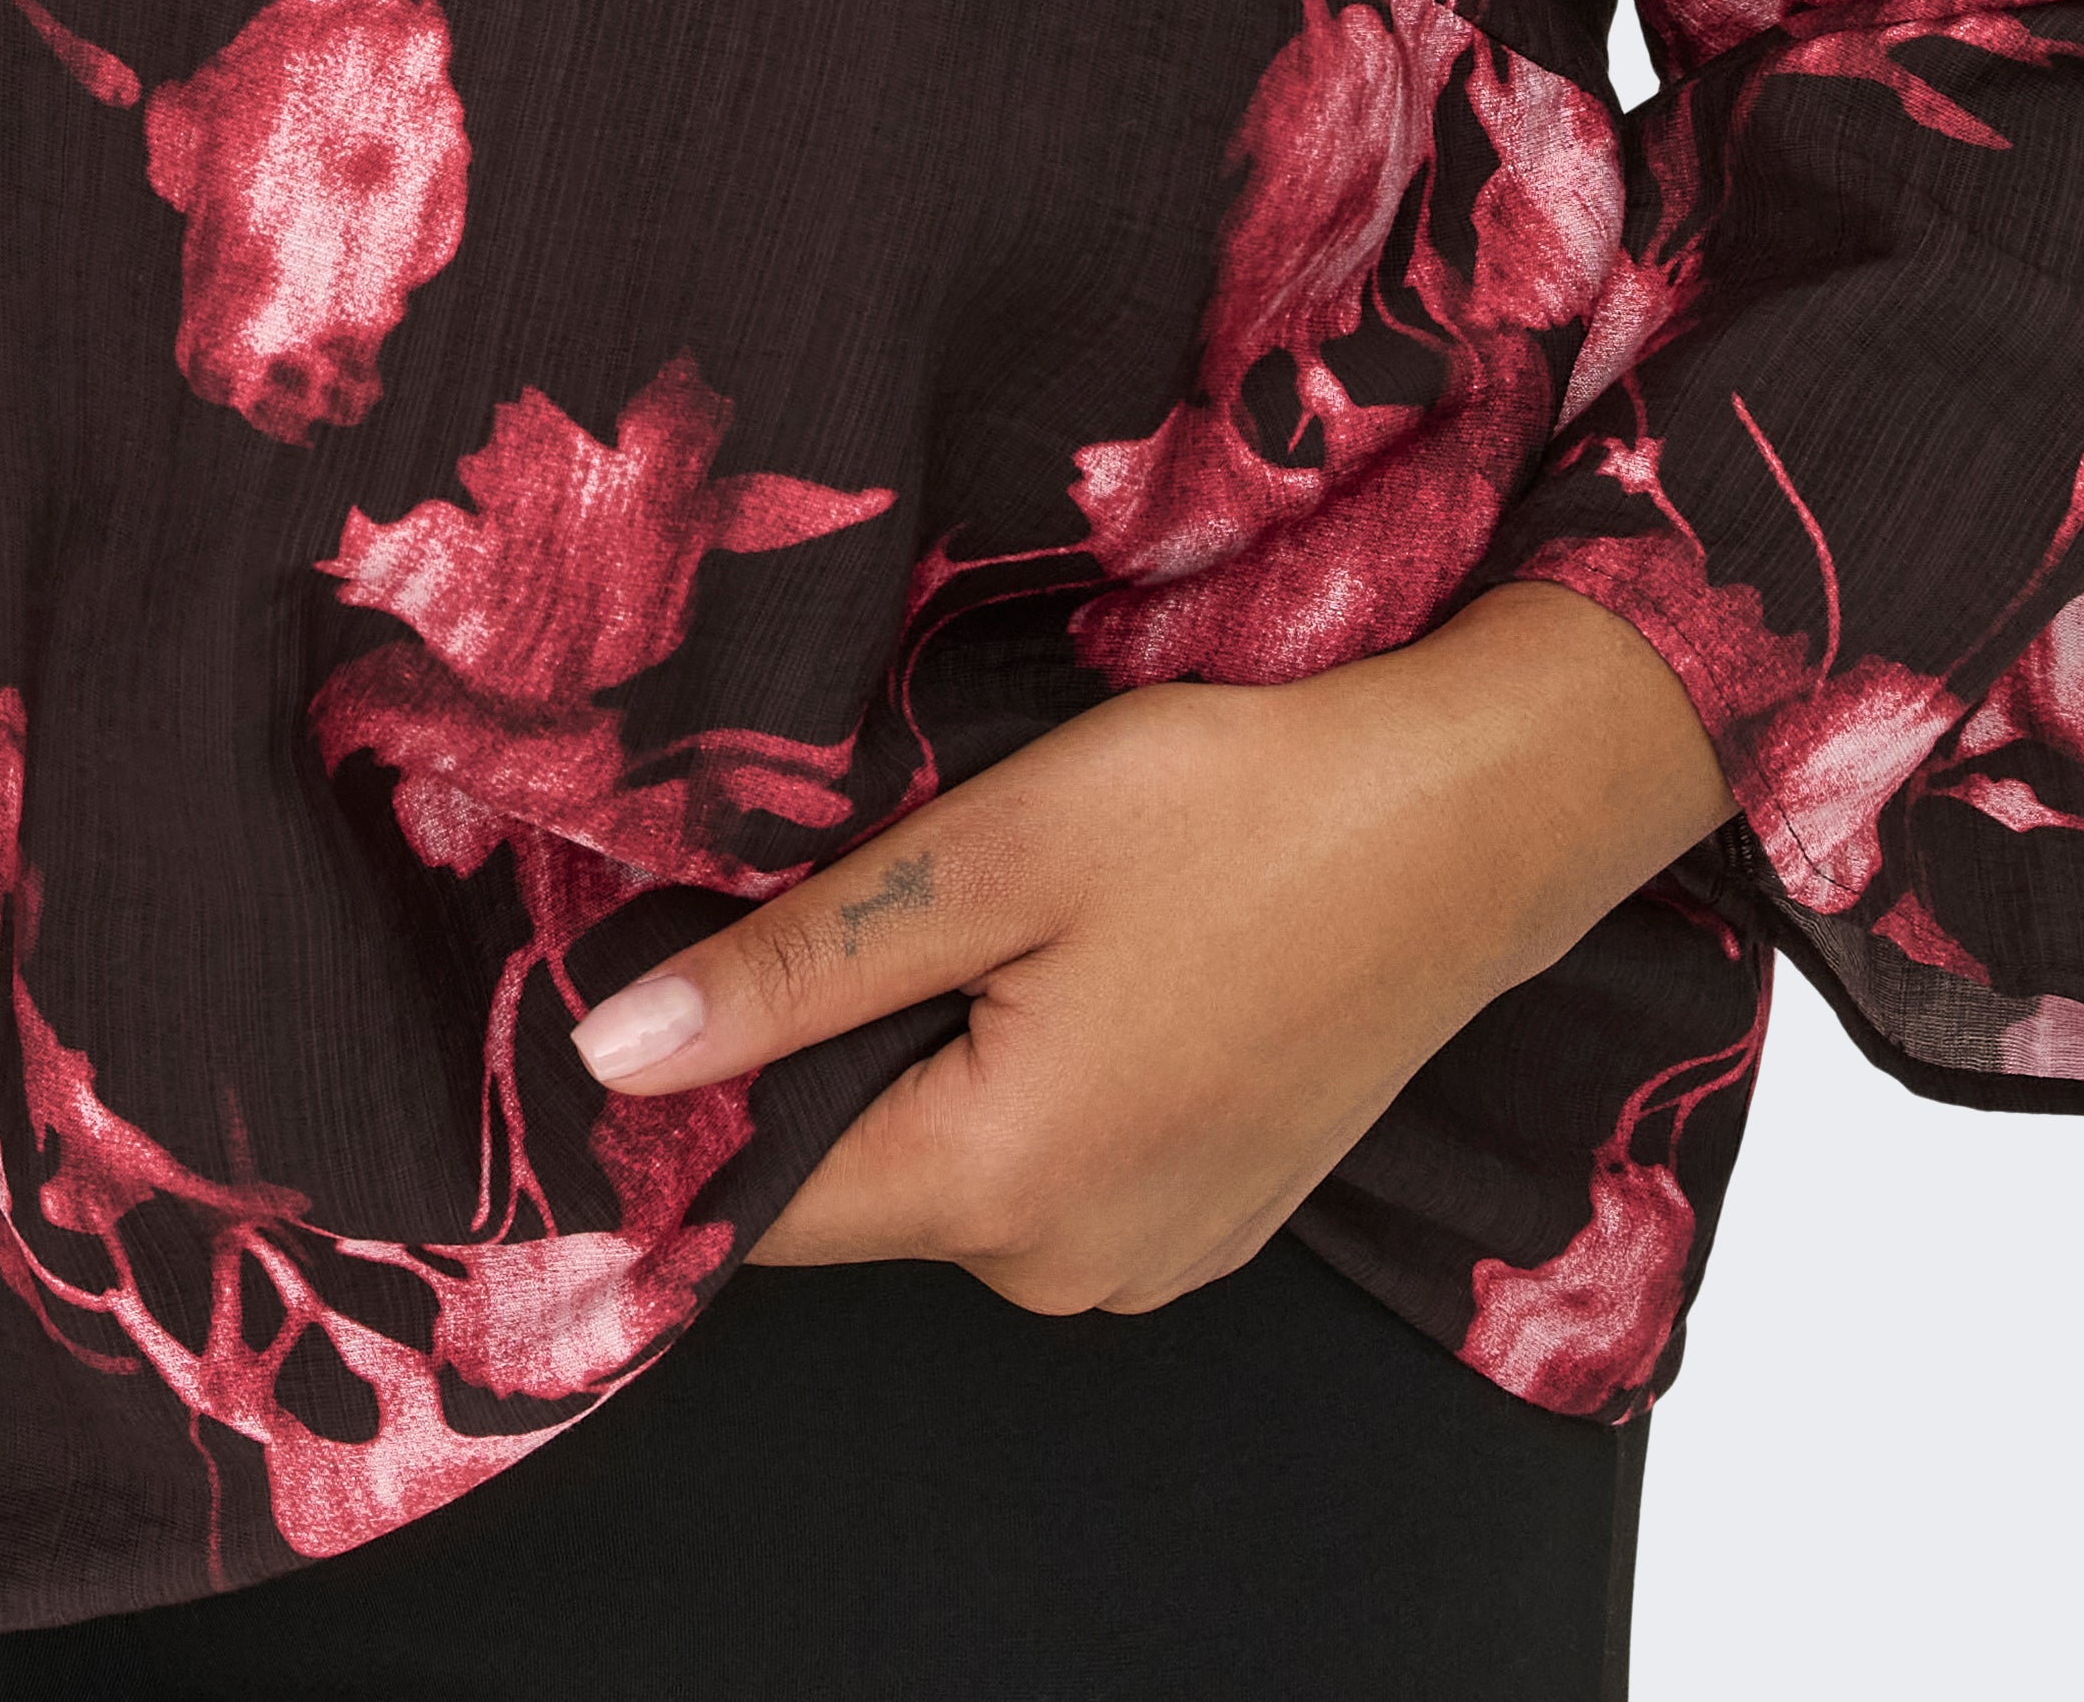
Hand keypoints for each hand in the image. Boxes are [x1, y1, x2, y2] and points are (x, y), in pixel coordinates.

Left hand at [577, 579, 1727, 1313]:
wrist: (1471, 821)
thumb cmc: (1244, 814)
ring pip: (953, 1164)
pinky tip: (1079, 956)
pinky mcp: (1205, 1213)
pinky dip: (1023, 1073)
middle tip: (861, 886)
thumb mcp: (992, 857)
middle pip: (856, 1177)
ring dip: (930, 1052)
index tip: (655, 980)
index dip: (684, 1096)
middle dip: (822, 1047)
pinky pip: (1047, 1167)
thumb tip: (612, 1054)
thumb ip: (793, 971)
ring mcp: (1150, 1257)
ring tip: (991, 907)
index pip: (760, 1202)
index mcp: (1002, 1189)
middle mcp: (1069, 1269)